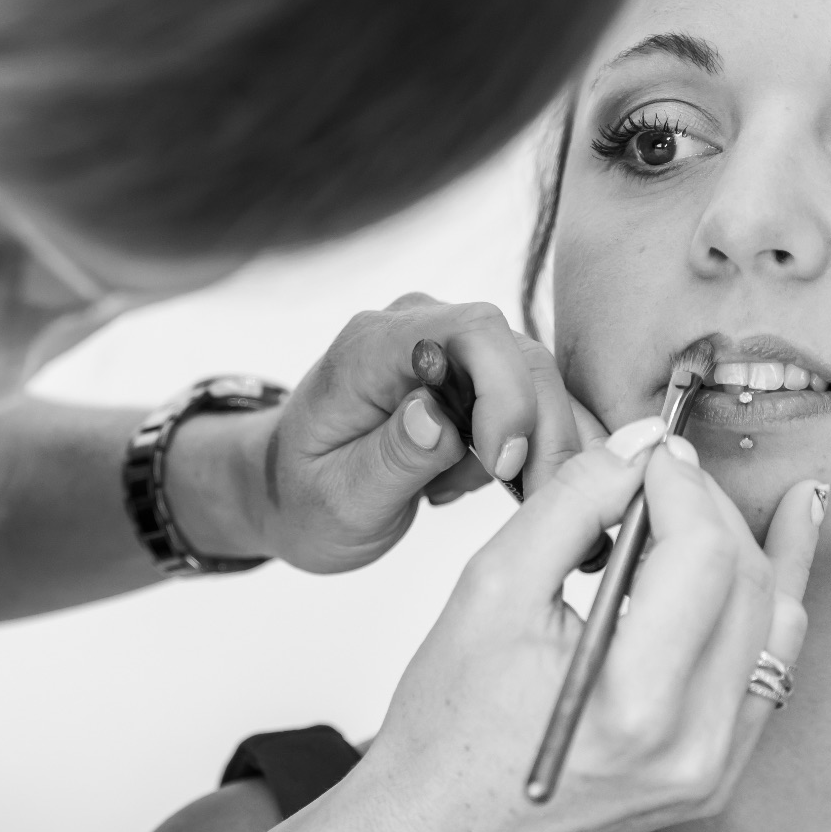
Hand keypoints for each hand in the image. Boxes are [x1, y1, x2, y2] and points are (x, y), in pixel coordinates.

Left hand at [251, 294, 595, 573]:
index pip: (469, 332)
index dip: (506, 393)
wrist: (289, 487)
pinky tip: (477, 482)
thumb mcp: (339, 499)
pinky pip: (526, 397)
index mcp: (371, 348)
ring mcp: (445, 345)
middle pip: (517, 355)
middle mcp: (415, 329)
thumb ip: (391, 456)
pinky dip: (527, 446)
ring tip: (473, 495)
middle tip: (534, 502)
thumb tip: (438, 416)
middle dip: (541, 431)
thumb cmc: (304, 495)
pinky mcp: (469, 371)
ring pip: (533, 378)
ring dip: (537, 445)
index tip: (504, 465)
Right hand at [345, 428, 821, 831]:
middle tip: (656, 465)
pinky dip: (772, 595)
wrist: (438, 824)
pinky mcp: (717, 771)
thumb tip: (638, 446)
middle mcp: (693, 743)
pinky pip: (770, 665)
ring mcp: (714, 765)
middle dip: (705, 504)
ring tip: (710, 485)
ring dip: (742, 540)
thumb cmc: (448, 717)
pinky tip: (790, 533)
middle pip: (745, 580)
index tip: (646, 447)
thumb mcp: (492, 586)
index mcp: (634, 701)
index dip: (680, 482)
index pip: (701, 555)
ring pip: (773, 617)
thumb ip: (572, 504)